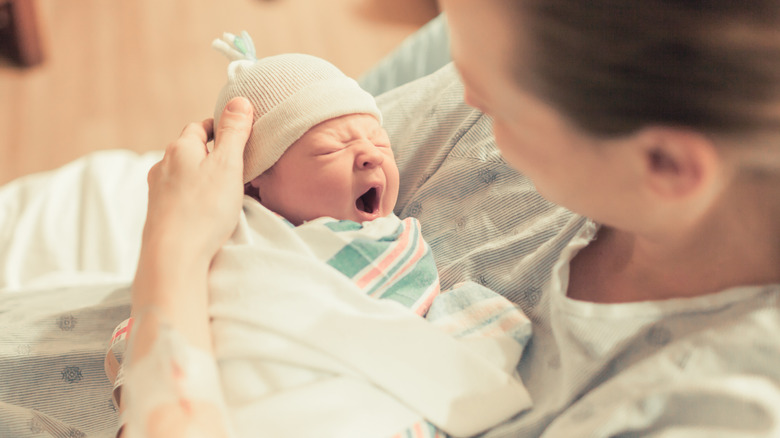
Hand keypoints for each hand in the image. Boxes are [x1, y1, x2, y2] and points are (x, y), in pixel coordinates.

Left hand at [142, 97, 252, 266]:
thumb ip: (234, 133)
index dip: (218, 128)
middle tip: (233, 162)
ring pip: (182, 174)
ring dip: (200, 176)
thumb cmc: (204, 209)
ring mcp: (158, 191)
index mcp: (180, 148)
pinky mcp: (159, 214)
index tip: (234, 134)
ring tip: (221, 189)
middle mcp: (163, 165)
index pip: (199, 127)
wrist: (174, 255)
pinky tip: (205, 210)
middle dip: (209, 153)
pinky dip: (192, 197)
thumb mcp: (228, 165)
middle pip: (189, 150)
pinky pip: (178, 196)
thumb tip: (239, 101)